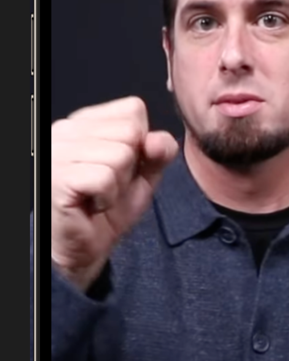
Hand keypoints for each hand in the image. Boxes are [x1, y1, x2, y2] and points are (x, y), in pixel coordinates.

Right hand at [51, 97, 178, 290]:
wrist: (84, 250)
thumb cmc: (107, 211)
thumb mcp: (144, 177)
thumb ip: (159, 152)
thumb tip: (157, 139)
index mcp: (86, 122)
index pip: (133, 110)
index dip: (140, 144)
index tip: (121, 169)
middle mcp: (67, 130)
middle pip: (129, 131)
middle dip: (130, 166)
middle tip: (108, 186)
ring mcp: (59, 151)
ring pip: (120, 155)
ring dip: (118, 185)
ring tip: (99, 196)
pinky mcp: (58, 176)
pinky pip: (105, 177)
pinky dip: (107, 198)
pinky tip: (92, 206)